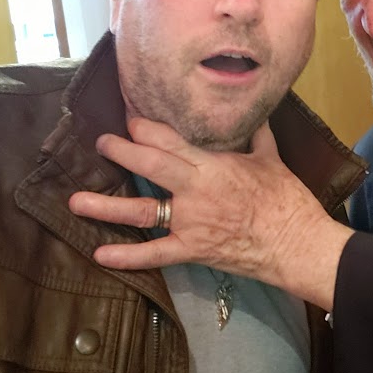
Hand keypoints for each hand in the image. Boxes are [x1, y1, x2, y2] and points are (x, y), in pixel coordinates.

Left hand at [68, 118, 352, 308]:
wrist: (296, 243)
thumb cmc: (287, 199)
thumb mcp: (272, 160)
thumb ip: (258, 137)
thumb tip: (258, 116)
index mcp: (212, 165)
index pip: (169, 140)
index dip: (145, 127)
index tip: (130, 118)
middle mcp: (194, 191)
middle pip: (148, 165)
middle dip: (121, 150)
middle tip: (101, 142)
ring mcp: (190, 222)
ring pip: (141, 211)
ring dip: (106, 206)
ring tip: (76, 200)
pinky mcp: (192, 250)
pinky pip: (155, 254)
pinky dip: (127, 257)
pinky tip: (100, 255)